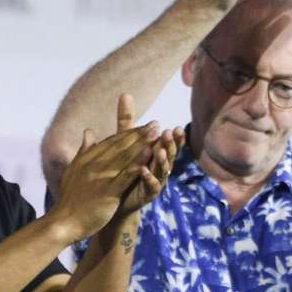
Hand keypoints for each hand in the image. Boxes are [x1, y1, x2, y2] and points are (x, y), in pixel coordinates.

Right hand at [51, 101, 164, 239]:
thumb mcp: (73, 170)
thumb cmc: (70, 199)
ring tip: (157, 134)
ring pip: (124, 157)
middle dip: (139, 134)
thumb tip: (88, 131)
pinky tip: (149, 156)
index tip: (144, 125)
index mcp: (87, 159)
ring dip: (142, 144)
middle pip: (120, 146)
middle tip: (155, 124)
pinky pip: (125, 176)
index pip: (111, 142)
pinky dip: (137, 164)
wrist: (63, 222)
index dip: (129, 133)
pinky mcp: (107, 192)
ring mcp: (101, 178)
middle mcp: (94, 164)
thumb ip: (83, 150)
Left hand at [108, 94, 181, 217]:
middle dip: (171, 144)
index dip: (175, 138)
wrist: (115, 198)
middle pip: (169, 155)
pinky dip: (147, 177)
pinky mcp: (147, 194)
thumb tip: (125, 94)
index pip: (169, 144)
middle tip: (170, 133)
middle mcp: (159, 167)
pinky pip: (150, 185)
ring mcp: (155, 181)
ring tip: (159, 150)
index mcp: (157, 154)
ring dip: (161, 159)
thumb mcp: (124, 141)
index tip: (176, 127)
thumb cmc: (123, 167)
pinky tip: (143, 170)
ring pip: (162, 169)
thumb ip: (126, 120)